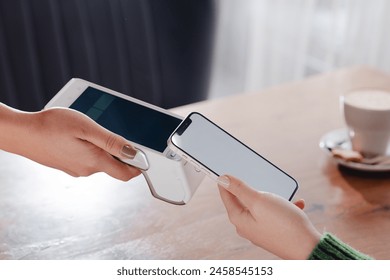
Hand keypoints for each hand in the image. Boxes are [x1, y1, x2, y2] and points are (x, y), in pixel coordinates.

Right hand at [0, 105, 140, 180]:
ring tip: (94, 130)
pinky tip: (80, 136)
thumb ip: (111, 142)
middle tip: (117, 132)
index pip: (126, 174)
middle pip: (114, 165)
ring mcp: (76, 169)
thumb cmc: (52, 126)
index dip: (139, 167)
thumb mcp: (87, 128)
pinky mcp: (67, 165)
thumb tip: (134, 153)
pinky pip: (86, 158)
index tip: (145, 157)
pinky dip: (90, 148)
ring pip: (99, 160)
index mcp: (95, 162)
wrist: (21, 133)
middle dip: (120, 151)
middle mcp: (87, 170)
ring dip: (103, 148)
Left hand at [217, 175, 320, 258]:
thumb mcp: (258, 200)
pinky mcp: (274, 233)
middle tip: (259, 178)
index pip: (226, 195)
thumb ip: (239, 189)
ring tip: (283, 194)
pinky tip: (297, 203)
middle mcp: (247, 227)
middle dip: (252, 189)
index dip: (226, 181)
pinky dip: (285, 207)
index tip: (225, 168)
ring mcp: (260, 231)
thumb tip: (222, 179)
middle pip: (244, 200)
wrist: (309, 248)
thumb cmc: (284, 224)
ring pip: (262, 207)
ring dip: (273, 197)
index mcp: (239, 219)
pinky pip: (276, 215)